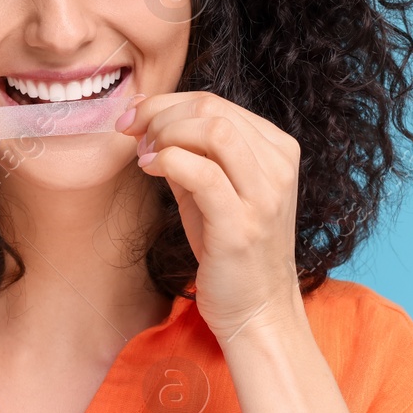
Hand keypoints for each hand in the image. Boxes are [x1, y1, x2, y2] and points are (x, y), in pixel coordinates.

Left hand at [116, 91, 303, 341]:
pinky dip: (168, 161)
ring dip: (166, 134)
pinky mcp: (242, 225)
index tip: (135, 118)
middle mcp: (278, 167)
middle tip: (134, 135)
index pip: (218, 103)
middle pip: (213, 108)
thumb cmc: (232, 250)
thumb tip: (148, 119)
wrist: (257, 310)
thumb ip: (191, 153)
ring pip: (214, 130)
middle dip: (161, 114)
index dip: (168, 102)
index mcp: (277, 150)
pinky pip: (203, 173)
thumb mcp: (214, 190)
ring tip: (145, 154)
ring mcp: (264, 196)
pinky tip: (150, 169)